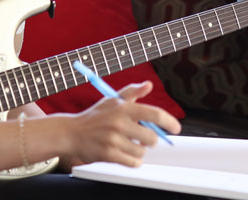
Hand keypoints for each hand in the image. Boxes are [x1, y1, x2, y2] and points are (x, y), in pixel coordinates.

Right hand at [62, 81, 180, 167]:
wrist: (71, 132)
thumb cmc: (95, 116)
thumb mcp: (112, 100)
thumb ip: (132, 92)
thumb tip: (148, 84)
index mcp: (123, 108)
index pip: (155, 115)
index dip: (169, 122)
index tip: (176, 128)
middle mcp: (119, 123)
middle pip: (152, 138)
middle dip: (150, 140)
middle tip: (142, 138)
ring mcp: (113, 140)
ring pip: (142, 151)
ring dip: (139, 150)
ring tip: (128, 144)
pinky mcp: (108, 155)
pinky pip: (132, 162)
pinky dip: (132, 160)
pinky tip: (125, 154)